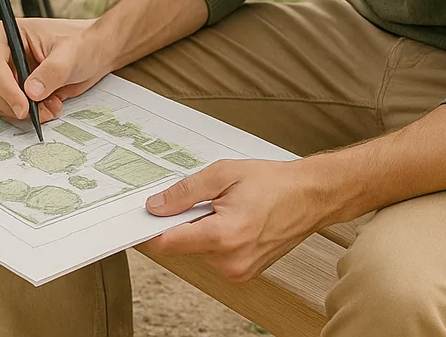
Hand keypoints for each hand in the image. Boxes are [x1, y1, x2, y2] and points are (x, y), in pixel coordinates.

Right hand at [0, 16, 109, 122]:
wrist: (92, 53)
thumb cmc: (81, 43)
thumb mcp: (70, 55)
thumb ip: (52, 72)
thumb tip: (31, 92)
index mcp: (4, 33)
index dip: (5, 88)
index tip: (23, 106)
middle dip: (16, 103)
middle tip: (42, 111)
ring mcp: (2, 71)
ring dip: (22, 110)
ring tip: (50, 106)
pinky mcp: (10, 87)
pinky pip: (7, 108)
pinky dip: (26, 113)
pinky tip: (47, 106)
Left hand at [138, 158, 331, 282]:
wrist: (311, 196)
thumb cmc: (274, 183)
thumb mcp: (224, 174)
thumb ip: (185, 192)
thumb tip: (156, 206)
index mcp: (224, 236)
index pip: (168, 243)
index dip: (147, 231)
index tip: (135, 221)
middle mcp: (230, 261)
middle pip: (182, 245)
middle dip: (183, 221)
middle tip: (202, 198)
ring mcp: (238, 271)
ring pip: (198, 250)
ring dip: (201, 229)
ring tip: (228, 207)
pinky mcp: (243, 273)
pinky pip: (214, 255)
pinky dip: (215, 237)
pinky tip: (235, 219)